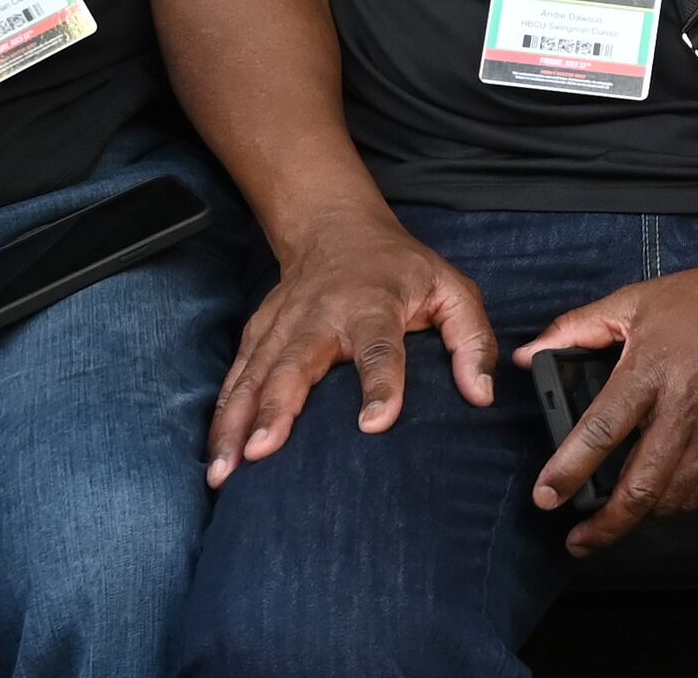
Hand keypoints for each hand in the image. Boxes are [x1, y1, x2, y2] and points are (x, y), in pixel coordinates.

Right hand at [203, 216, 498, 487]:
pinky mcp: (258, 334)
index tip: (375, 424)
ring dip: (236, 422)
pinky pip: (236, 376)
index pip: (380, 347)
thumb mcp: (451, 290)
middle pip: (297, 363)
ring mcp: (283, 325)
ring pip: (255, 374)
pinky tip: (215, 454)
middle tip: (262, 452)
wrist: (336, 228)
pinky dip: (221, 415)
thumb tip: (482, 395)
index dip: (380, 385)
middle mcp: (321, 315)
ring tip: (224, 470)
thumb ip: (473, 340)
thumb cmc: (400, 269)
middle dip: (276, 407)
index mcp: (373, 305)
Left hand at [515, 255, 697, 555]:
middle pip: (639, 488)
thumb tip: (526, 355)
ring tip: (610, 525)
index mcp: (649, 373)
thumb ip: (575, 328)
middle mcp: (681, 411)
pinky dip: (672, 506)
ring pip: (670, 500)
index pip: (600, 432)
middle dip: (604, 525)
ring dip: (637, 520)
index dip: (568, 471)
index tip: (546, 497)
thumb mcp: (633, 302)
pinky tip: (654, 503)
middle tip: (577, 541)